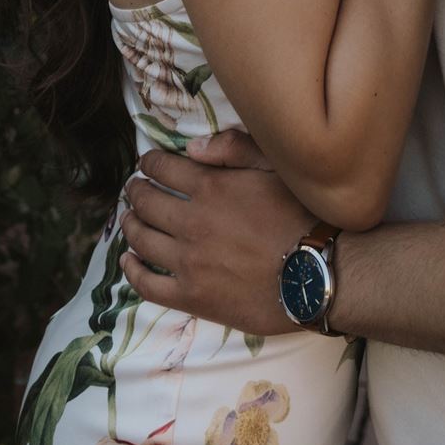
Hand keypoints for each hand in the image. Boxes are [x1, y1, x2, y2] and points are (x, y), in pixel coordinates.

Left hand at [119, 128, 311, 336]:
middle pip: (147, 203)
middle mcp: (191, 223)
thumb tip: (191, 147)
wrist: (316, 273)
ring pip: (142, 240)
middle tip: (134, 188)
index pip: (163, 168)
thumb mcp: (274, 168)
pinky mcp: (192, 296)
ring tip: (129, 219)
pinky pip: (148, 284)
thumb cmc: (301, 216)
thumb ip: (233, 150)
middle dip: (136, 190)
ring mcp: (188, 262)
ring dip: (130, 225)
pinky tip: (128, 261)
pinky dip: (132, 271)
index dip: (150, 163)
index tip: (147, 163)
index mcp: (210, 188)